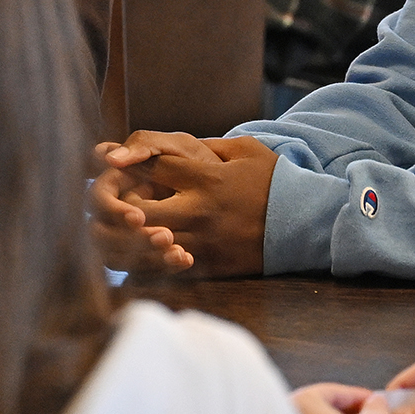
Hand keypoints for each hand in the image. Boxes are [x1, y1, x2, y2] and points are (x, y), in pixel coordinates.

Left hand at [95, 131, 276, 276]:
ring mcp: (205, 241)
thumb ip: (207, 145)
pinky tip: (136, 255)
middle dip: (116, 207)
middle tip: (104, 205)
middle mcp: (199, 210)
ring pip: (149, 245)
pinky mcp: (213, 265)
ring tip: (111, 232)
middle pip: (138, 211)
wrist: (309, 223)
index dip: (124, 165)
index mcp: (205, 178)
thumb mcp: (246, 150)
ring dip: (127, 238)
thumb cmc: (276, 181)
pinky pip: (169, 269)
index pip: (150, 168)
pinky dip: (150, 263)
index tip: (109, 166)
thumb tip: (174, 144)